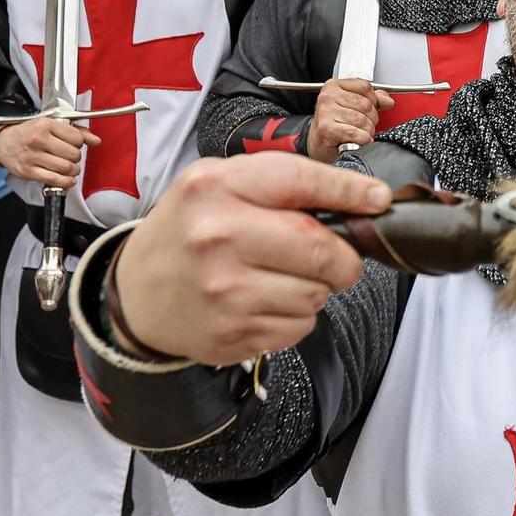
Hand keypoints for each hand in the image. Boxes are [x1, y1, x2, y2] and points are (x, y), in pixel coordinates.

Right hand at [0, 117, 99, 186]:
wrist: (3, 142)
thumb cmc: (29, 133)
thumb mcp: (51, 125)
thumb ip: (76, 131)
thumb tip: (96, 141)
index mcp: (46, 125)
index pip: (76, 138)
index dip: (79, 143)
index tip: (74, 144)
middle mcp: (38, 140)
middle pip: (73, 154)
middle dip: (76, 157)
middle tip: (71, 156)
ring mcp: (32, 157)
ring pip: (66, 168)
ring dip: (73, 170)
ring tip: (69, 167)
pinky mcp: (28, 172)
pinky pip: (55, 180)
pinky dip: (66, 182)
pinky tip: (67, 178)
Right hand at [112, 154, 387, 365]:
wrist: (136, 294)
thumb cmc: (189, 231)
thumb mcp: (220, 186)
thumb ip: (284, 184)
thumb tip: (365, 200)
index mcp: (216, 187)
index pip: (300, 182)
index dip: (350, 192)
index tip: (379, 200)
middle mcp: (218, 237)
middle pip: (321, 250)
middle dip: (343, 257)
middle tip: (335, 258)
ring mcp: (223, 291)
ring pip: (316, 294)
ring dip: (315, 289)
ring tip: (279, 278)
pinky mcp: (232, 333)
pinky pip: (300, 327)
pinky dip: (296, 317)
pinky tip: (264, 304)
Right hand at [306, 79, 394, 161]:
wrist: (319, 144)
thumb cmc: (335, 124)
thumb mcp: (353, 107)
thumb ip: (373, 100)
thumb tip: (388, 101)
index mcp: (334, 86)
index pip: (365, 87)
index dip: (374, 100)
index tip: (370, 108)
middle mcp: (328, 97)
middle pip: (365, 104)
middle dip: (371, 118)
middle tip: (365, 125)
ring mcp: (326, 112)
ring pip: (362, 120)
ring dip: (367, 131)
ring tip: (360, 133)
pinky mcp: (326, 129)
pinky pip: (355, 133)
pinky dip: (362, 139)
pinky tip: (358, 140)